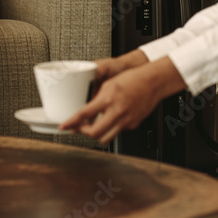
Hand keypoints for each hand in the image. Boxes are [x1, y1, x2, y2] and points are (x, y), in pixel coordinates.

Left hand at [59, 57, 185, 143]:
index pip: (84, 115)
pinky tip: (110, 120)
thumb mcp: (109, 84)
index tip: (63, 126)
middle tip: (79, 128)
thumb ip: (97, 98)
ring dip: (96, 135)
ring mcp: (126, 121)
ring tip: (91, 128)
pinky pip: (116, 131)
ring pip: (105, 138)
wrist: (153, 82)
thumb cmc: (133, 79)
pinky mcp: (132, 125)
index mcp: (108, 99)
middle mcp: (117, 112)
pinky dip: (110, 128)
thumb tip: (86, 109)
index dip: (71, 122)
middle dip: (83, 133)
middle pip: (94, 133)